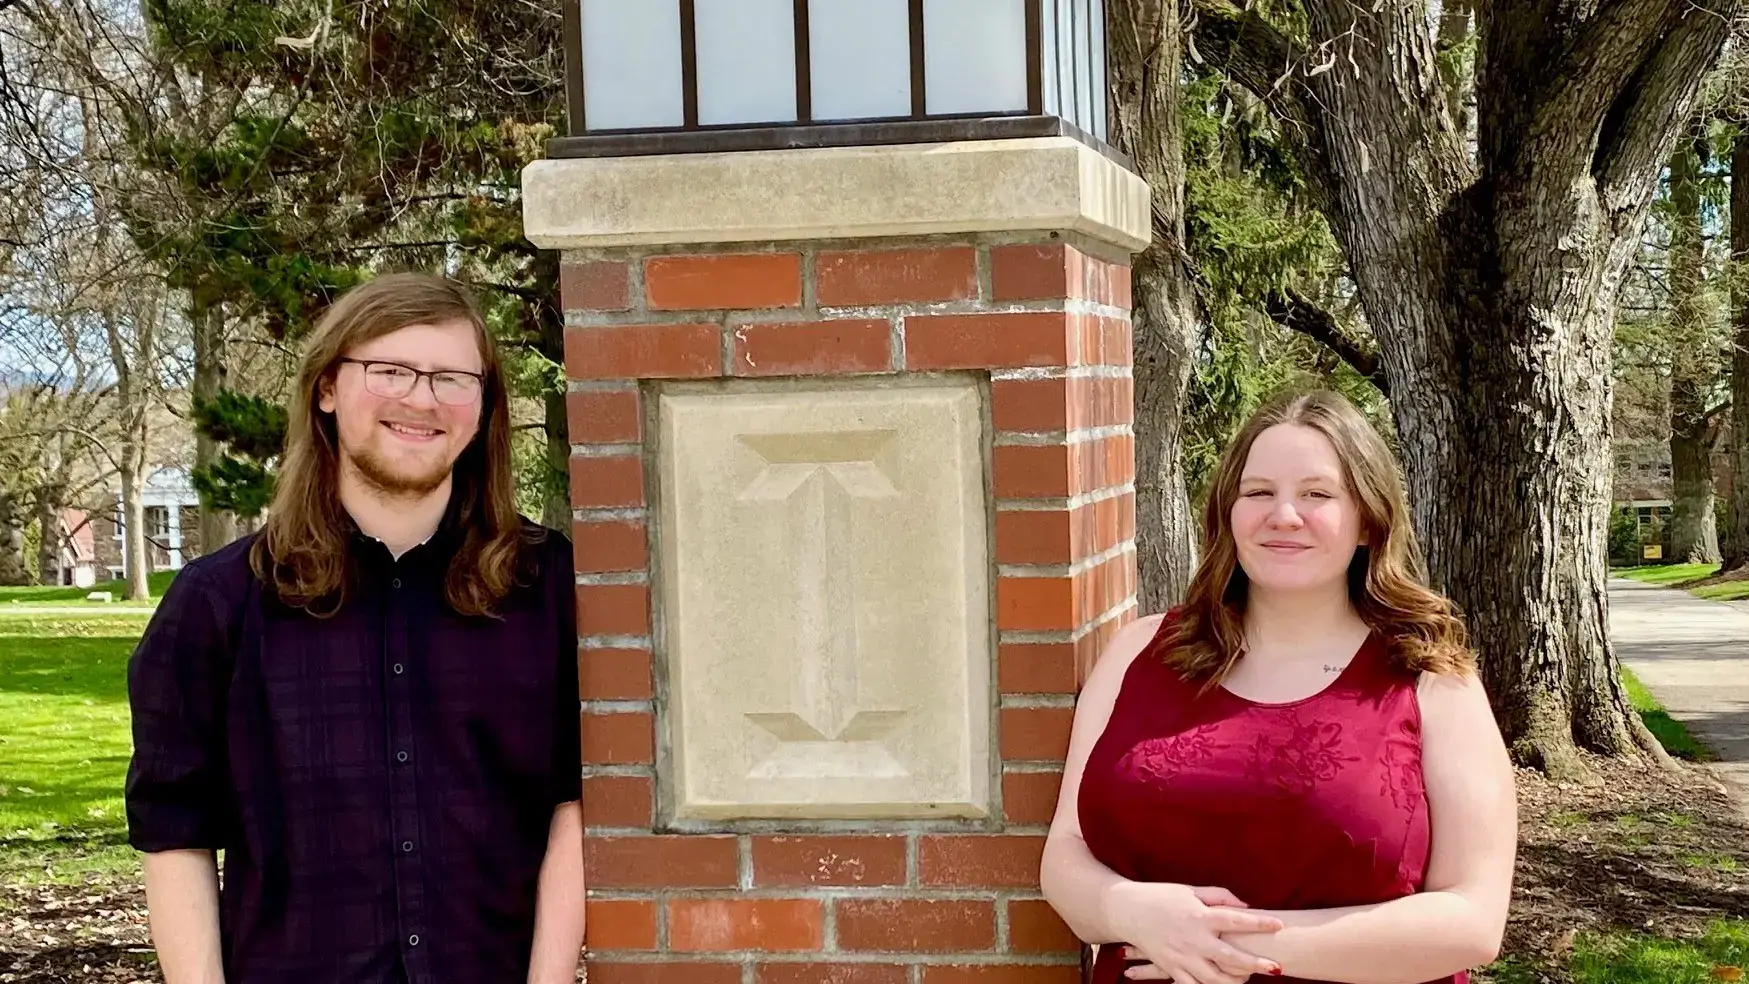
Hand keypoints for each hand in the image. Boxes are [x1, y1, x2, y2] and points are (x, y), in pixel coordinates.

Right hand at [1101, 883, 1282, 983]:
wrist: (1126, 910)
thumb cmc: (1160, 896)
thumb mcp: (1190, 891)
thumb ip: (1219, 897)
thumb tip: (1244, 906)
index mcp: (1199, 916)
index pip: (1236, 920)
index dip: (1260, 923)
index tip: (1280, 925)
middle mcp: (1193, 939)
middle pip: (1231, 957)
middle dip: (1255, 964)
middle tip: (1276, 968)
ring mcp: (1182, 957)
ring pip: (1214, 979)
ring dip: (1235, 983)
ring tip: (1249, 982)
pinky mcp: (1171, 968)